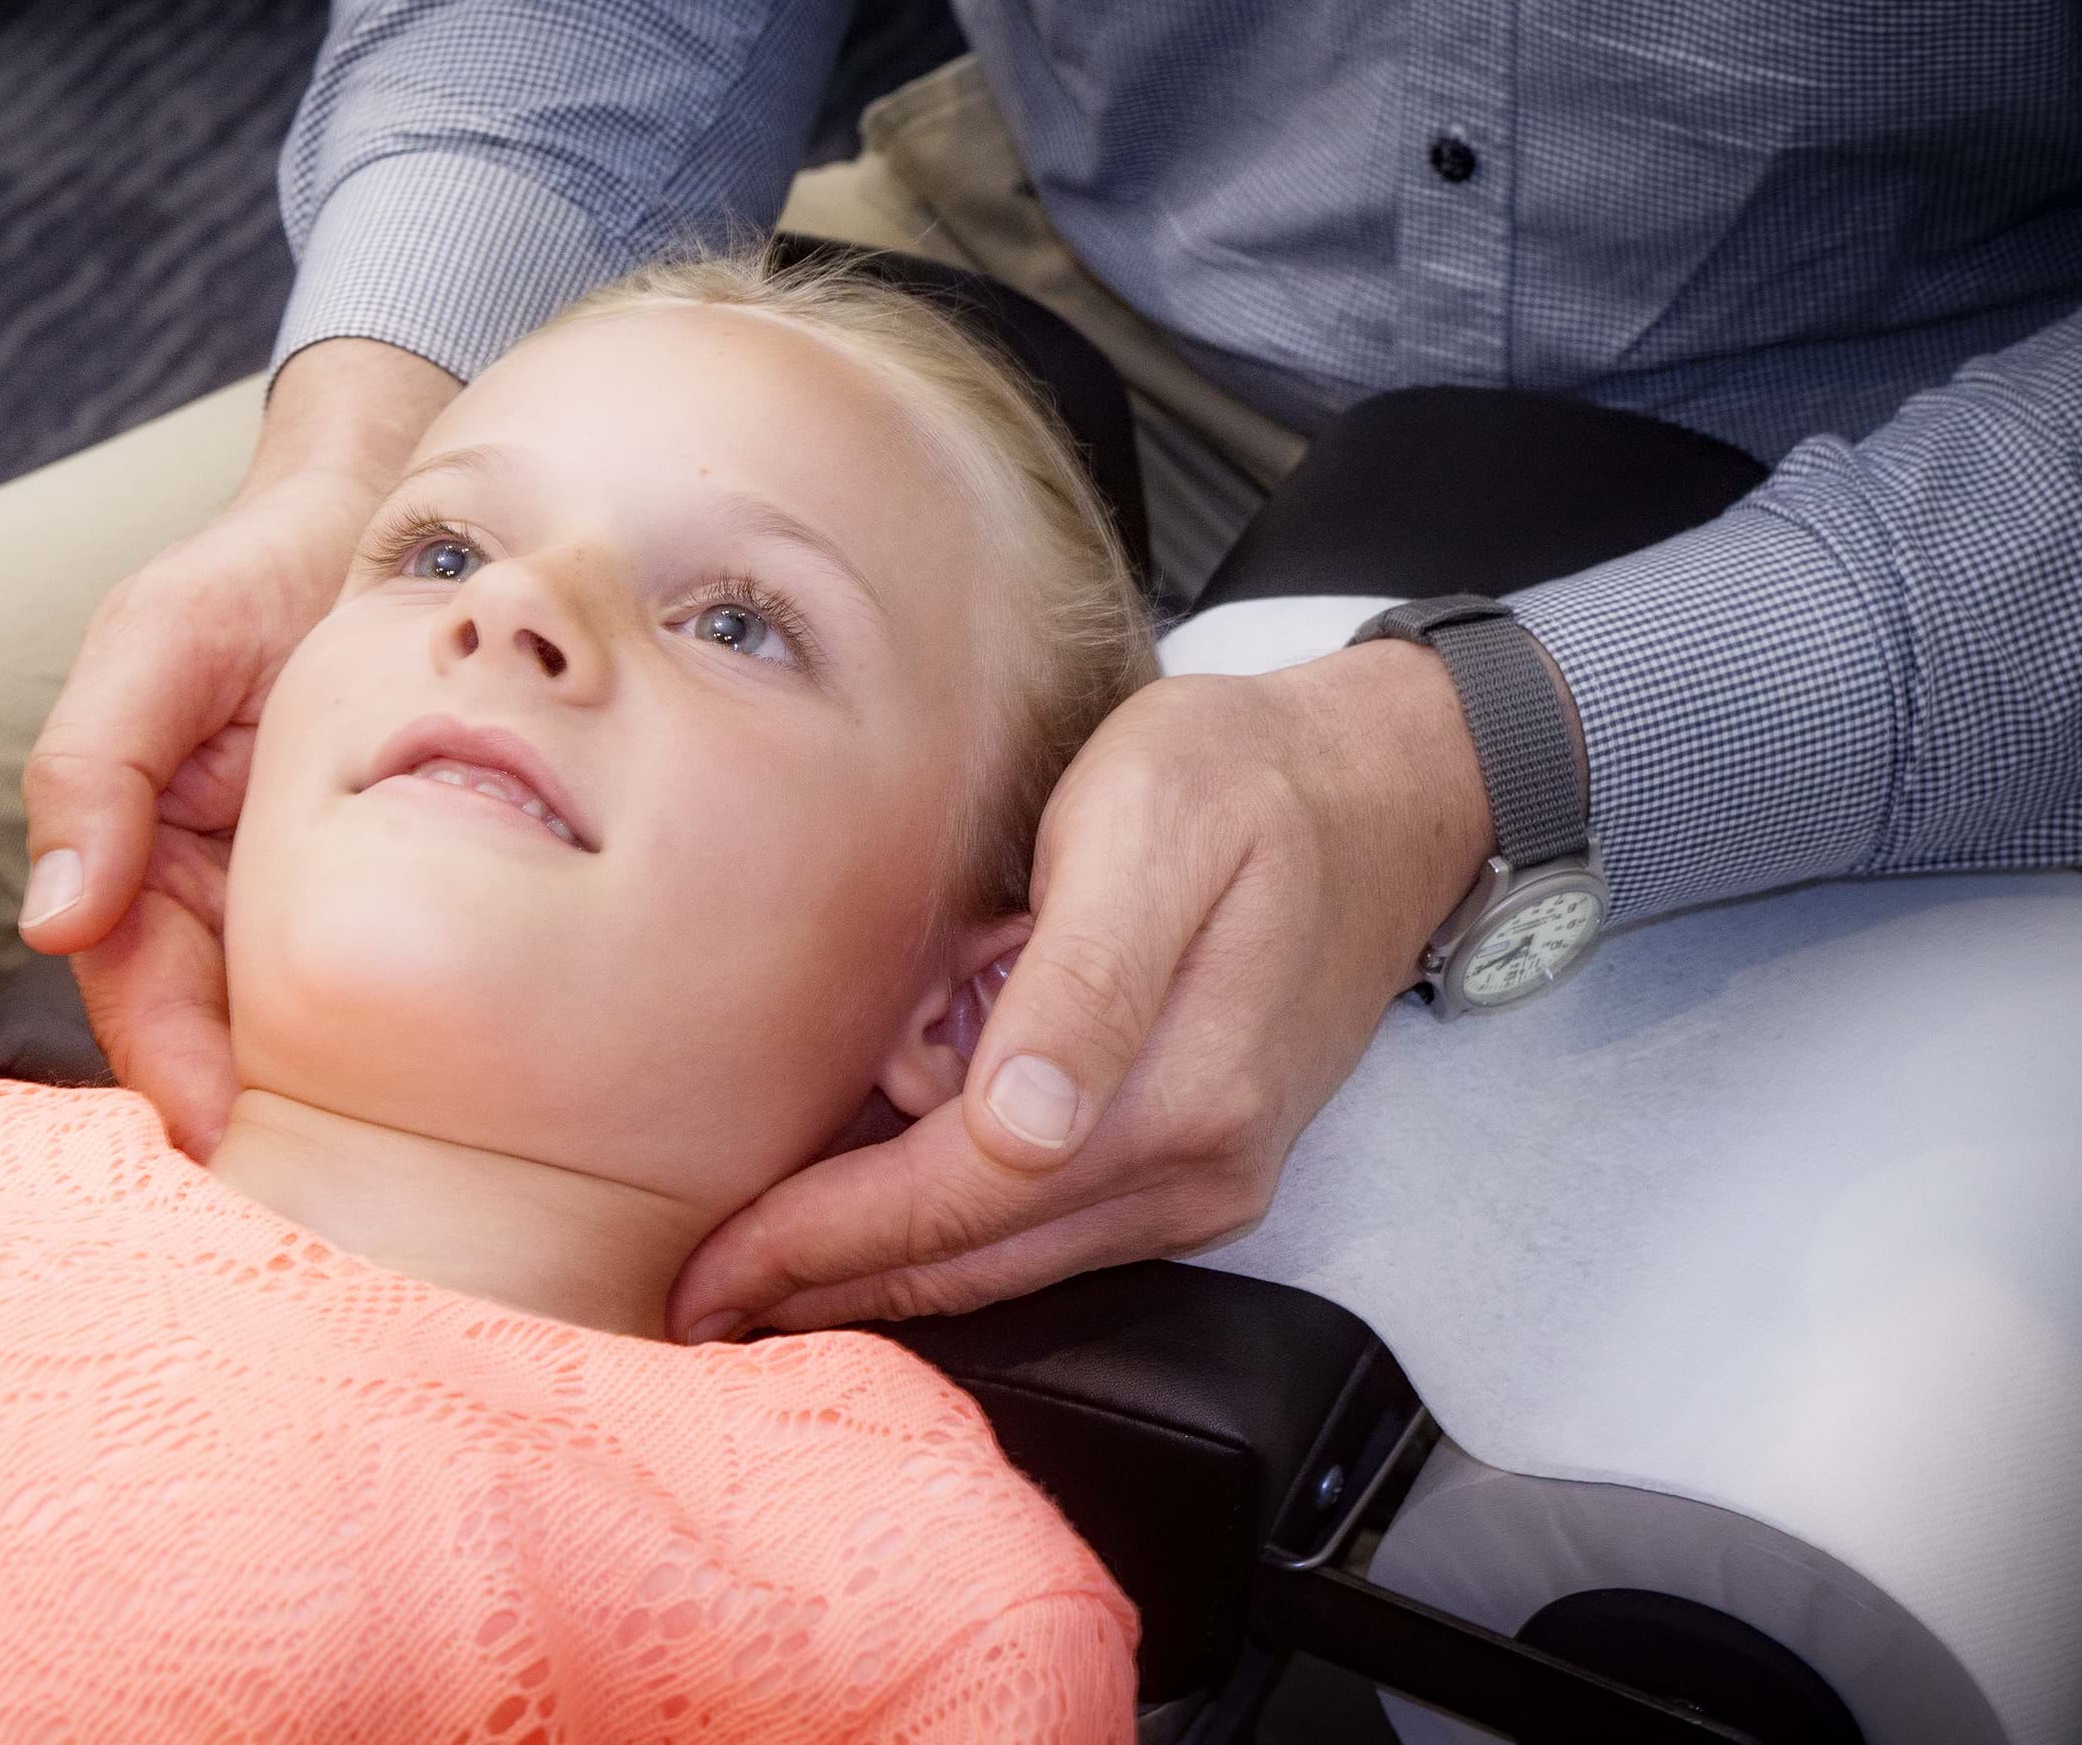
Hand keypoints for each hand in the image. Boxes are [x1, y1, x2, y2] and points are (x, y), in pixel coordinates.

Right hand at [19, 338, 457, 1154]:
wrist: (396, 507)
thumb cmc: (257, 565)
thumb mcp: (159, 640)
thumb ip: (93, 767)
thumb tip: (53, 921)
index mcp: (148, 866)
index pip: (147, 1004)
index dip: (182, 1082)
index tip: (230, 1150)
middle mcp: (228, 908)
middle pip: (235, 1050)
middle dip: (278, 1137)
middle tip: (346, 1219)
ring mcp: (319, 910)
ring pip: (324, 1042)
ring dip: (361, 1114)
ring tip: (423, 1195)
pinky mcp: (413, 895)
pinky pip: (415, 983)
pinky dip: (434, 1042)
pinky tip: (491, 1104)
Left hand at [667, 638, 1511, 1339]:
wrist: (1390, 789)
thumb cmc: (1245, 775)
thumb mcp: (1154, 823)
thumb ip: (1088, 977)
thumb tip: (1022, 1127)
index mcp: (1177, 1097)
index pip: (955, 1204)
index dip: (821, 1243)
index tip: (707, 1274)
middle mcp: (1197, 1171)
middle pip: (972, 1266)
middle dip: (823, 1289)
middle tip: (692, 1307)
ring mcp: (1207, 1180)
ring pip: (1006, 1264)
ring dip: (878, 1275)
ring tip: (754, 1277)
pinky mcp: (1201, 1162)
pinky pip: (1045, 1231)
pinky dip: (947, 1236)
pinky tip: (866, 1215)